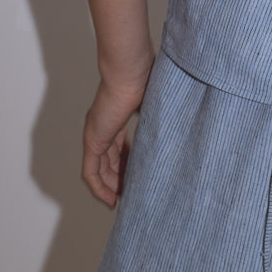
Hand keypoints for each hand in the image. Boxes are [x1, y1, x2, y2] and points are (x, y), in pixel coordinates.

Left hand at [82, 57, 153, 206]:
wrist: (131, 71)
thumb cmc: (145, 79)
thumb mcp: (154, 102)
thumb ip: (158, 116)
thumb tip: (180, 125)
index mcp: (115, 115)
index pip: (118, 145)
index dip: (127, 162)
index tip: (139, 173)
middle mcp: (102, 126)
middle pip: (109, 160)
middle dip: (120, 178)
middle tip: (133, 191)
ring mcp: (95, 134)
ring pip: (99, 169)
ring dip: (110, 186)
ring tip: (123, 201)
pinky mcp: (92, 141)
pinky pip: (91, 172)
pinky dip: (99, 188)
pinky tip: (110, 199)